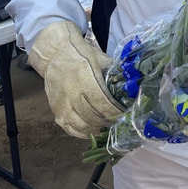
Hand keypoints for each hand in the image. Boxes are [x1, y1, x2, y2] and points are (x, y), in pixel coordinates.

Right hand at [29, 21, 121, 138]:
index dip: (115, 111)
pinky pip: (69, 128)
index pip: (103, 103)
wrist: (55, 55)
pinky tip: (92, 131)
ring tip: (106, 124)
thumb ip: (114, 72)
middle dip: (108, 120)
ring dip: (97, 128)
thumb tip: (131, 84)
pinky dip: (82, 133)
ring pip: (82, 125)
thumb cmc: (81, 55)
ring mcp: (62, 104)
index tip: (124, 112)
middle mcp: (72, 93)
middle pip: (94, 116)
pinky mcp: (55, 110)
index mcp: (85, 79)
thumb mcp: (101, 59)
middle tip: (118, 119)